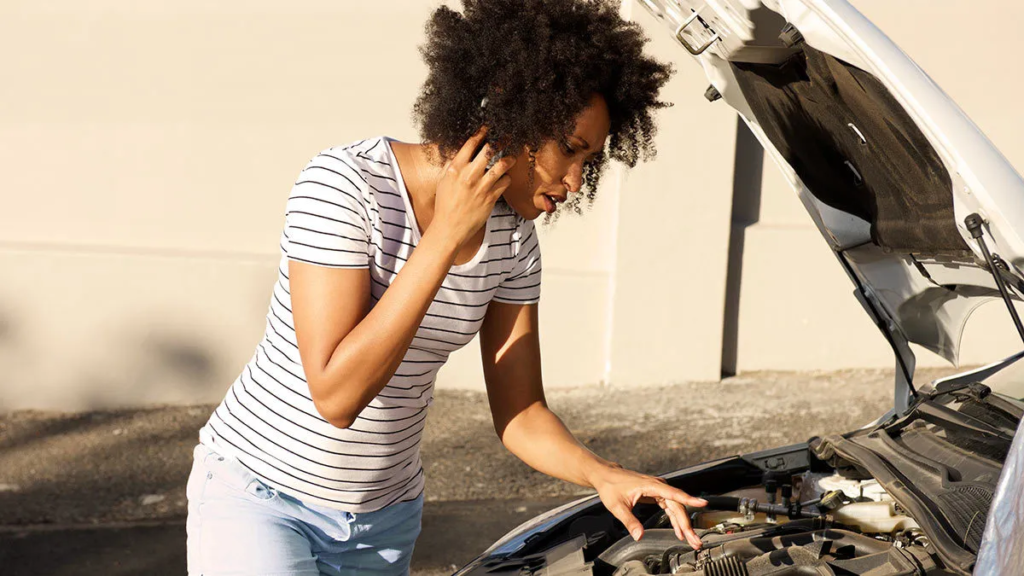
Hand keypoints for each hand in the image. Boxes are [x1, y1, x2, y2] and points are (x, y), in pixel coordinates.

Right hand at [431, 126, 516, 248]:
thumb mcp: (444, 181)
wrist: (449, 228)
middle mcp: (470, 175)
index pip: (471, 143)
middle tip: (506, 137)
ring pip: (502, 164)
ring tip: (511, 158)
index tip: (488, 128)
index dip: (482, 132)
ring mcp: (482, 186)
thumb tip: (460, 152)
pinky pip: (505, 182)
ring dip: (509, 159)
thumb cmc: (445, 205)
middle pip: (490, 149)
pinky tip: (505, 179)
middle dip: (500, 141)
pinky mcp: (491, 197)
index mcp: (456, 168)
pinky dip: (507, 179)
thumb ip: (452, 165)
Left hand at [590, 463, 706, 548]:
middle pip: (678, 506)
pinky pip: (670, 508)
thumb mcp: (617, 506)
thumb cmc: (611, 487)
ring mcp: (658, 489)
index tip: (703, 503)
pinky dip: (674, 520)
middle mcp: (658, 486)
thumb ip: (629, 521)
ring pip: (676, 507)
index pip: (674, 493)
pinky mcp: (657, 494)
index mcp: (651, 485)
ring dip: (683, 524)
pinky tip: (678, 531)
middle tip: (695, 540)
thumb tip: (639, 536)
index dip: (689, 499)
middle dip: (687, 524)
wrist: (606, 476)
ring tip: (691, 539)